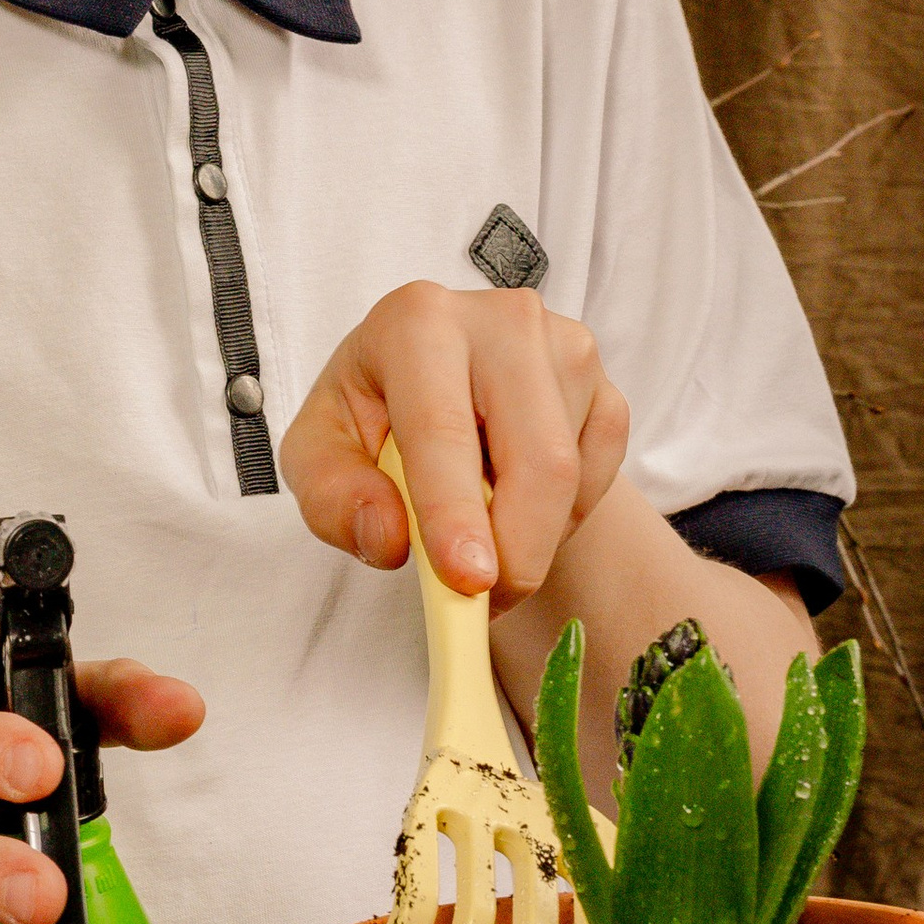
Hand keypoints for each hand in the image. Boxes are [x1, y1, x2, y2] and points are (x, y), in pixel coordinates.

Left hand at [281, 280, 630, 606]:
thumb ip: (335, 498)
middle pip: (536, 459)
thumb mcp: (318, 455)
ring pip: (572, 476)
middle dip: (517, 550)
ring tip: (481, 533)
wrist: (438, 389)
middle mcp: (502, 321)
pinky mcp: (605, 385)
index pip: (442, 429)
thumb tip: (389, 537)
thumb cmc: (371, 417)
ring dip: (533, 537)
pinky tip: (518, 503)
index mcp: (417, 322)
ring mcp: (565, 348)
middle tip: (482, 602)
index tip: (468, 580)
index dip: (454, 512)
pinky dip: (562, 519)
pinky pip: (600, 478)